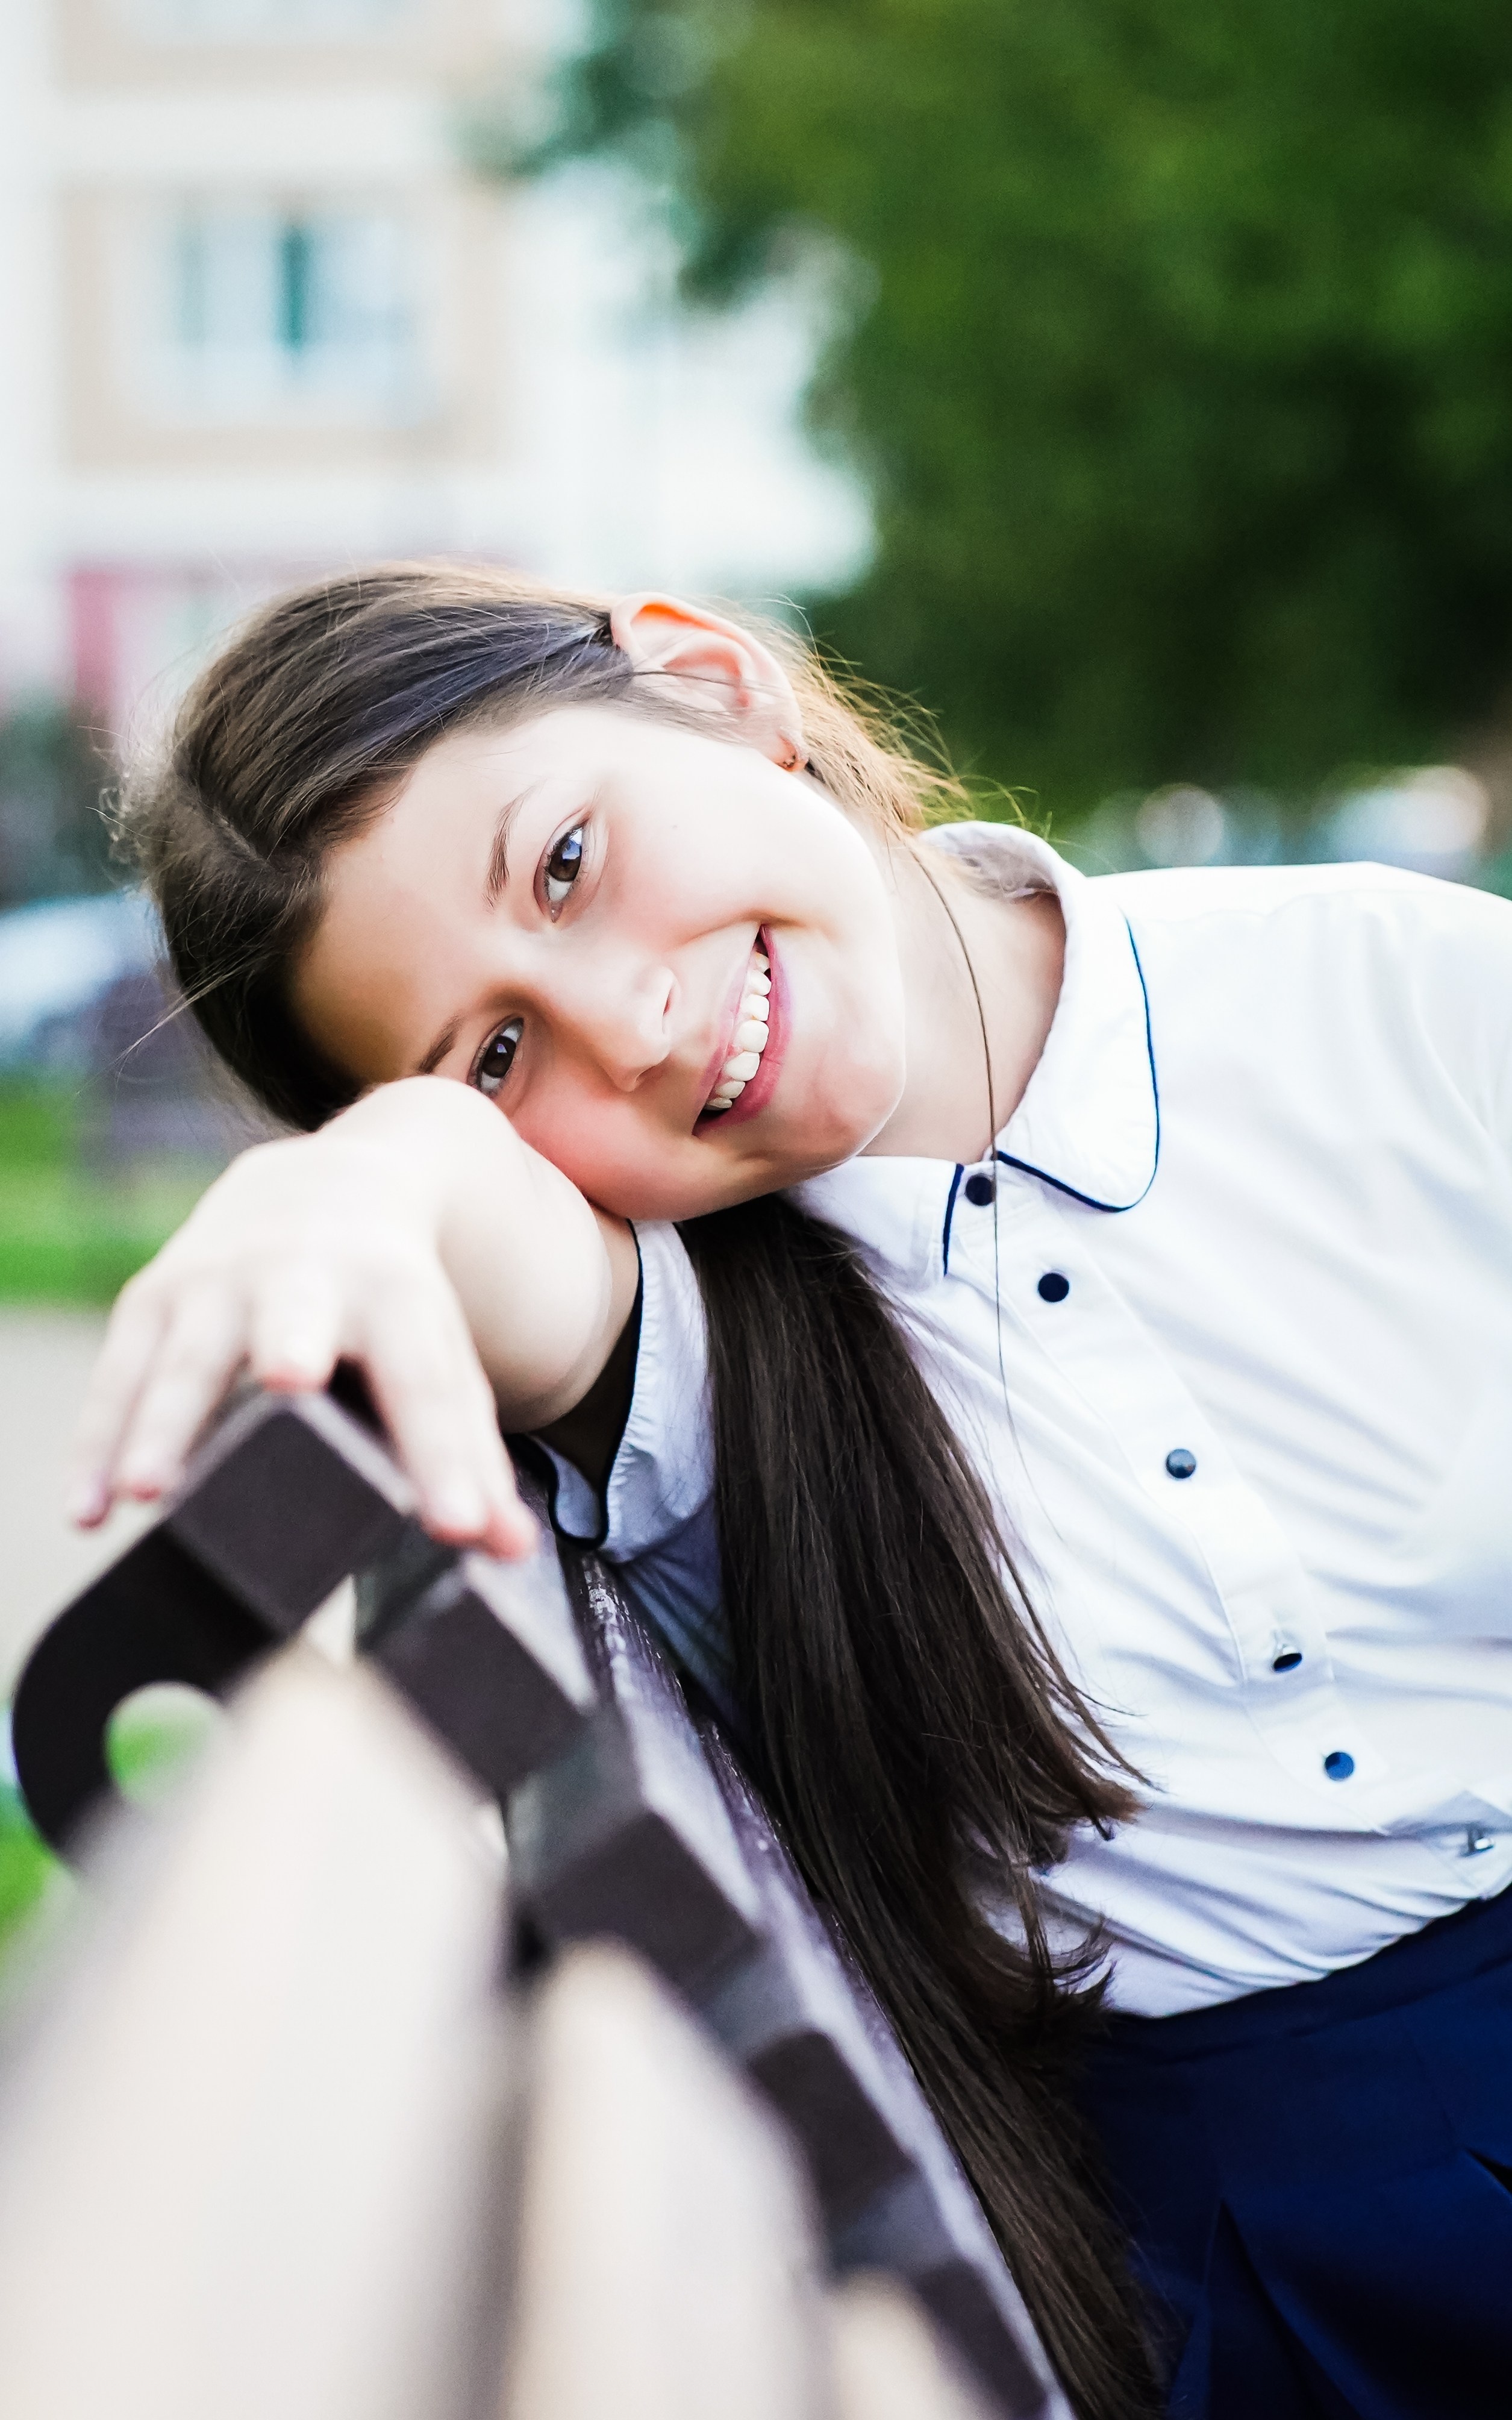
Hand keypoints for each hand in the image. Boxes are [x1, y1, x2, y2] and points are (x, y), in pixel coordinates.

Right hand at [68, 1099, 539, 1558]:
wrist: (322, 1184)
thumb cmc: (388, 1302)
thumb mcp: (438, 1355)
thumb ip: (468, 1453)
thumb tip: (508, 1550)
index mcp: (394, 1291)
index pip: (425, 1381)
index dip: (444, 1455)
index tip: (458, 1528)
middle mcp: (303, 1273)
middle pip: (297, 1317)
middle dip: (292, 1345)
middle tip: (292, 1381)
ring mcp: (217, 1280)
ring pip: (187, 1356)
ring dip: (166, 1423)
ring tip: (149, 1493)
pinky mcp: (151, 1297)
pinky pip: (117, 1376)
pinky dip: (97, 1443)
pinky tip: (85, 1510)